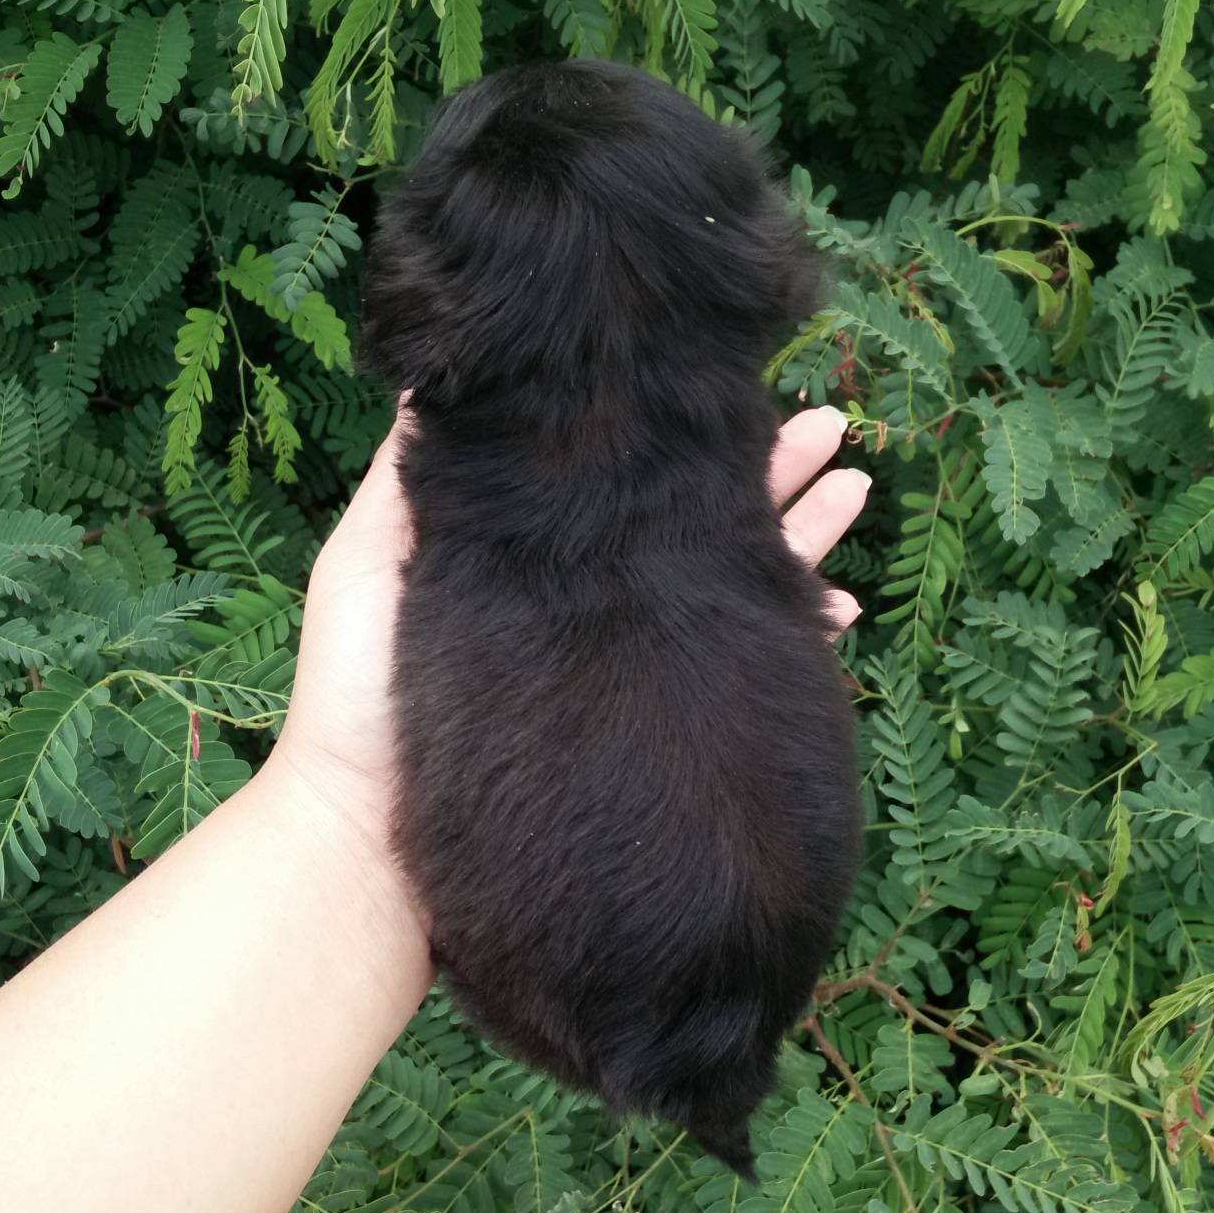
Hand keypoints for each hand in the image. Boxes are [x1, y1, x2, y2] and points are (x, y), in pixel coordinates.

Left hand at [269, 404, 870, 861]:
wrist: (367, 838)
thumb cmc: (357, 695)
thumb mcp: (371, 557)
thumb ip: (414, 474)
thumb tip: (454, 374)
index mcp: (540, 554)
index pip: (624, 479)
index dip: (678, 434)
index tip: (730, 385)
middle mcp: (592, 602)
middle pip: (692, 521)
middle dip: (766, 473)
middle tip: (833, 428)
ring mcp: (624, 664)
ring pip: (729, 583)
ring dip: (798, 538)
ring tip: (856, 488)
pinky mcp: (643, 719)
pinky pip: (734, 666)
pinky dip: (792, 635)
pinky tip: (838, 610)